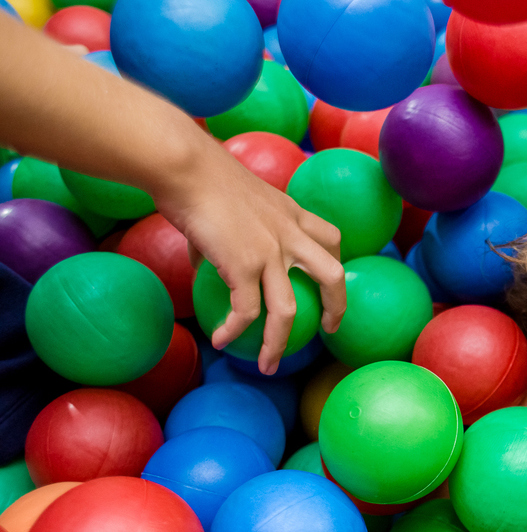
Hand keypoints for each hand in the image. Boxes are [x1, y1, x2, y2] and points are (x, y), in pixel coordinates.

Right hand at [157, 136, 345, 375]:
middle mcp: (290, 234)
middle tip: (330, 328)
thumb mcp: (233, 201)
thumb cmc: (196, 176)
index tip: (329, 284)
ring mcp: (270, 252)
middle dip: (337, 307)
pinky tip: (222, 340)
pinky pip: (246, 312)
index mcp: (291, 213)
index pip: (330, 238)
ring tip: (270, 364)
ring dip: (279, 343)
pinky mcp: (244, 266)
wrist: (185, 167)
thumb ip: (230, 232)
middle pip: (332, 276)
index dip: (335, 262)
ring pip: (288, 311)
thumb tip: (206, 259)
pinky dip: (234, 330)